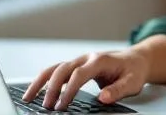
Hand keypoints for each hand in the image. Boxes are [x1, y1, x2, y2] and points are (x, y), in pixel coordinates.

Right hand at [22, 49, 149, 110]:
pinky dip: (44, 80)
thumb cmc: (134, 70)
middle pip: (62, 69)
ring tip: (28, 97)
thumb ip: (118, 90)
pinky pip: (57, 71)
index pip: (78, 74)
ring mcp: (80, 61)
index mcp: (99, 60)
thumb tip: (103, 98)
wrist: (137, 59)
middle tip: (46, 107)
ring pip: (55, 68)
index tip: (62, 106)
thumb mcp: (133, 82)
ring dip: (41, 82)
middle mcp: (87, 58)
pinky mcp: (76, 66)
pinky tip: (35, 91)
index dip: (69, 90)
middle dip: (51, 88)